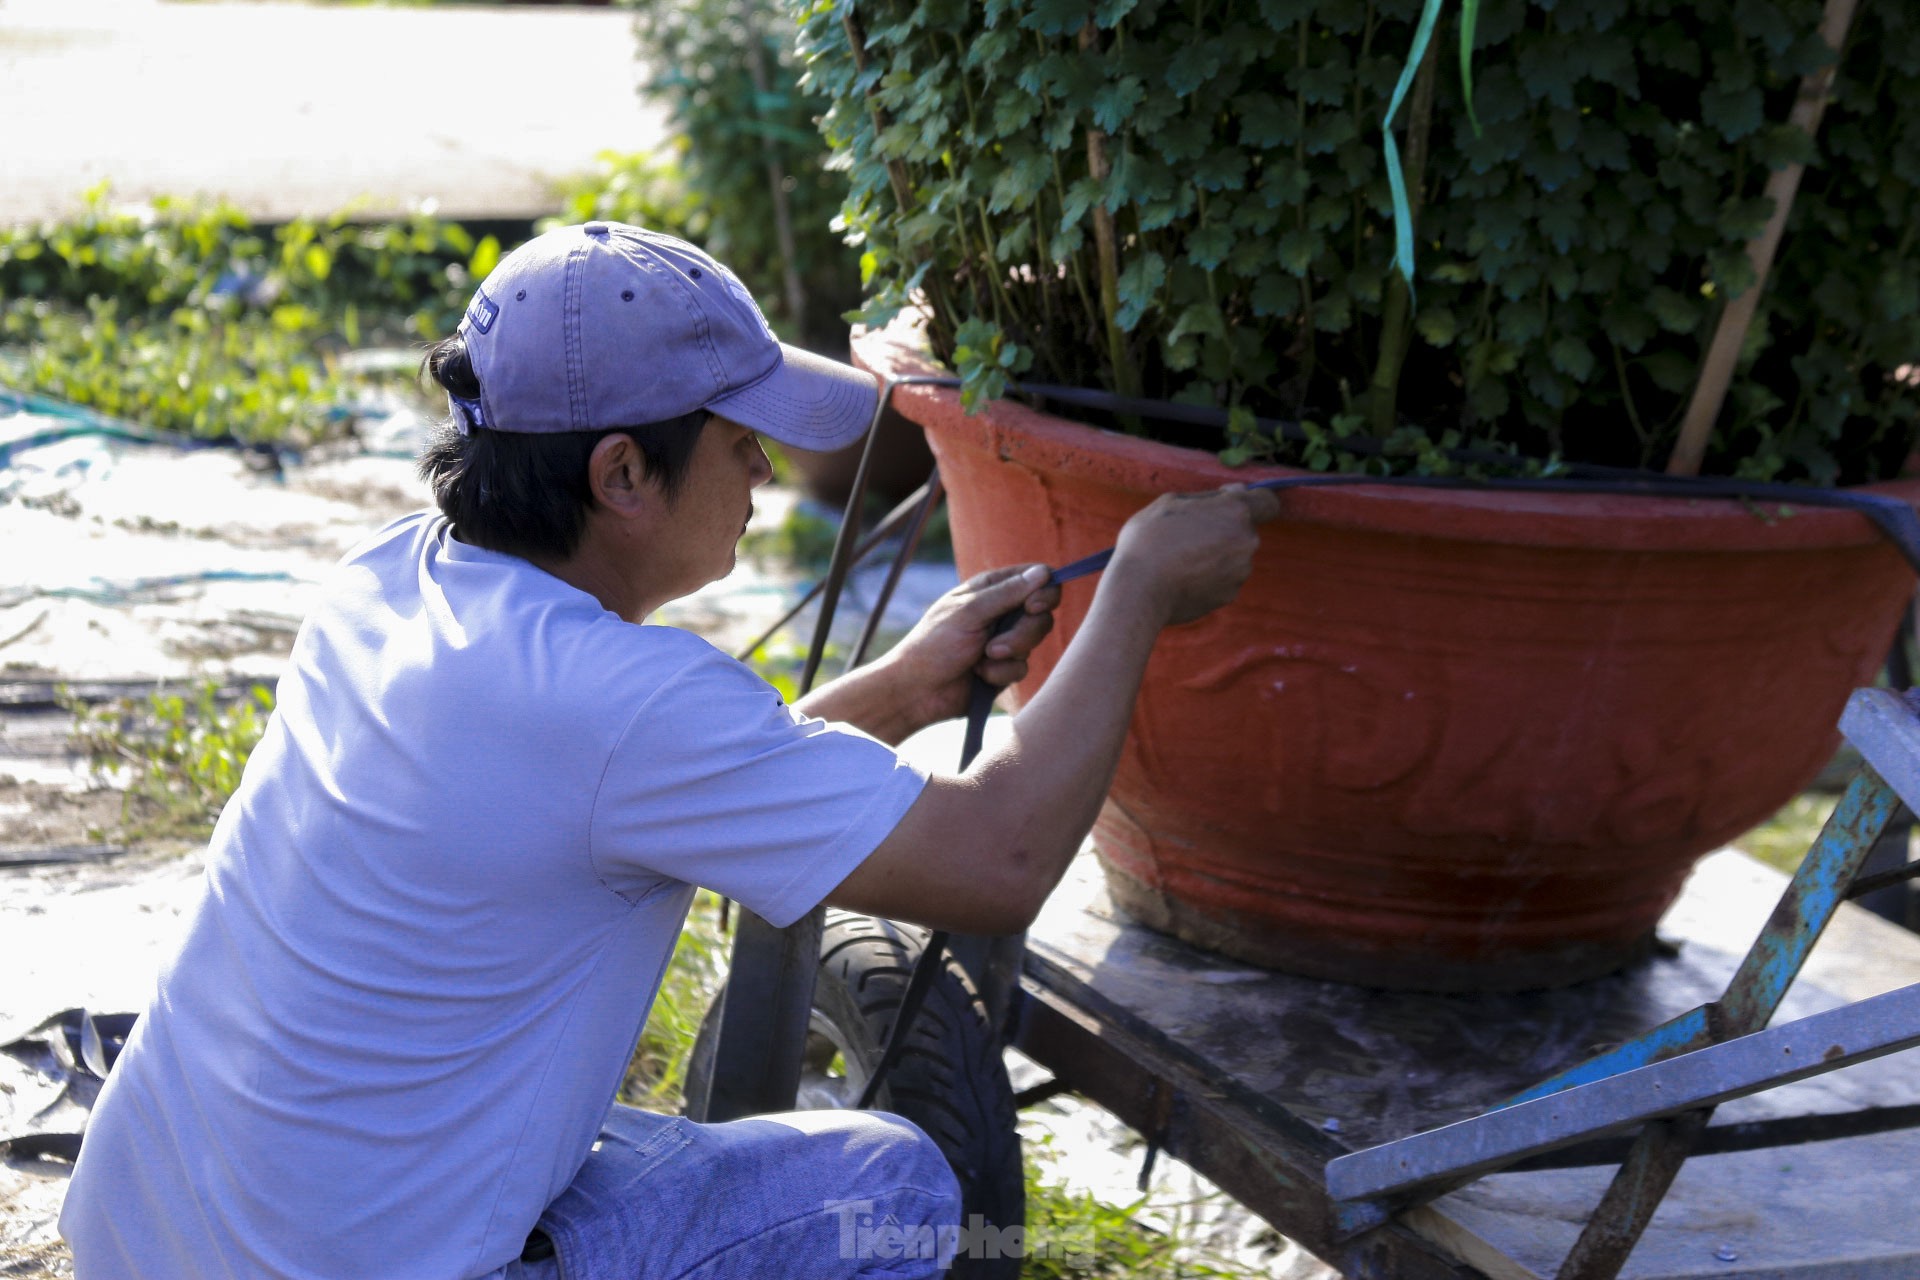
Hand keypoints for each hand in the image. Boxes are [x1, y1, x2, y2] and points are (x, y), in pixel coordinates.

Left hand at [880, 563, 1061, 729]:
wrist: (917, 691)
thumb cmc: (935, 644)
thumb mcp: (970, 613)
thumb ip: (1008, 593)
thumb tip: (1044, 573)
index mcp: (990, 588)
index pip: (1035, 578)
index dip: (1043, 590)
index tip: (1033, 606)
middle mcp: (1001, 611)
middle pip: (1041, 613)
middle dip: (1024, 632)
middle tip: (996, 645)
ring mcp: (1005, 639)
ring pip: (1033, 641)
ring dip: (1009, 653)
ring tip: (982, 660)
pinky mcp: (1005, 667)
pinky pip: (1022, 668)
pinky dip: (1001, 673)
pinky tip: (979, 675)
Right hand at [1108, 484, 1280, 626]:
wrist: (1139, 591)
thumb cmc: (1149, 540)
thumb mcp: (1171, 502)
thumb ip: (1208, 497)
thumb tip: (1235, 494)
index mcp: (1235, 511)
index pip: (1268, 502)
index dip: (1253, 502)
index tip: (1230, 506)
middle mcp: (1246, 541)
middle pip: (1244, 530)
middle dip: (1223, 530)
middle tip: (1187, 535)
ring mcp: (1240, 571)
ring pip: (1233, 556)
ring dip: (1215, 555)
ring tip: (1180, 560)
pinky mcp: (1229, 595)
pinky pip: (1224, 579)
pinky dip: (1208, 578)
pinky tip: (1182, 578)